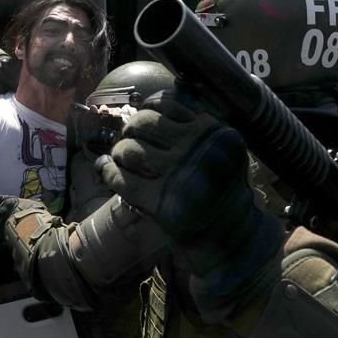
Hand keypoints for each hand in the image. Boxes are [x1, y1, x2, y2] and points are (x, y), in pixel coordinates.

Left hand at [98, 91, 283, 320]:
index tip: (143, 119)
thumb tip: (147, 106)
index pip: (166, 104)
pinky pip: (120, 178)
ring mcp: (176, 174)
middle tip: (128, 140)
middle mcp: (195, 148)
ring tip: (120, 159)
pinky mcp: (159, 201)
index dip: (147, 109)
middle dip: (129, 130)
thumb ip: (194, 125)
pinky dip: (108, 172)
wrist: (229, 234)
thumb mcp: (220, 147)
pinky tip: (108, 171)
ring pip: (128, 148)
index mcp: (211, 130)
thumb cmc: (220, 188)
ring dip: (118, 152)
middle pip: (143, 123)